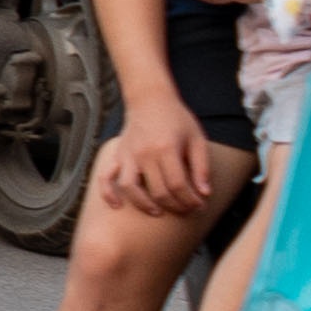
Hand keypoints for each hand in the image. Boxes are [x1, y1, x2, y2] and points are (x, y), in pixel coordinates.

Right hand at [86, 116, 224, 225]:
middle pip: (158, 191)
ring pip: (131, 189)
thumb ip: (202, 167)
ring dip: (145, 205)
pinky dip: (108, 193)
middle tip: (187, 209)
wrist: (150, 99)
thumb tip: (204, 194)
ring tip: (158, 212)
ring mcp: (128, 155)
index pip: (178, 185)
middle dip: (176, 206)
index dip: (191, 200)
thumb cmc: (177, 119)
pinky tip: (118, 205)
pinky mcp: (118, 155)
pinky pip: (106, 177)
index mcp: (166, 149)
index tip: (199, 205)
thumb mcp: (197, 139)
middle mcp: (145, 154)